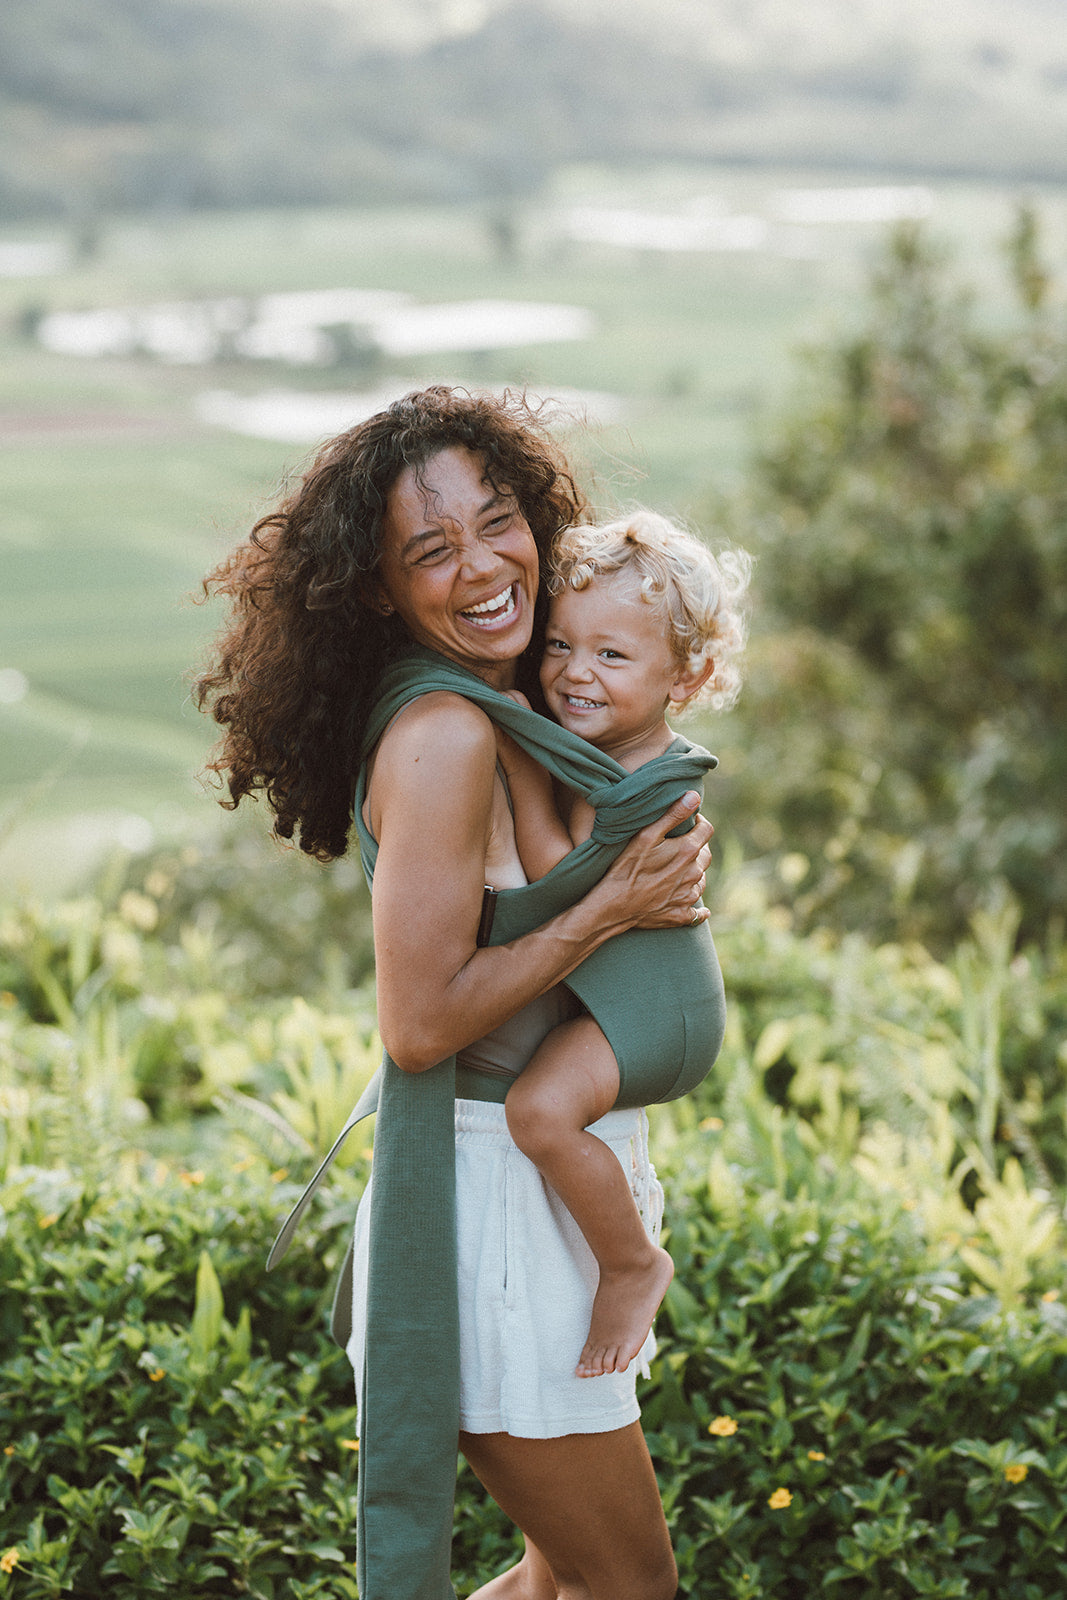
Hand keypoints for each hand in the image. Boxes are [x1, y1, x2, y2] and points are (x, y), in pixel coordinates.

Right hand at [601, 791, 712, 930]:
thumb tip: (694, 796)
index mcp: (688, 852)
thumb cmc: (626, 868)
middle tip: (679, 844)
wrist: (614, 906)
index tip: (688, 821)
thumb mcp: (645, 835)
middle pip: (705, 854)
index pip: (706, 830)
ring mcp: (688, 896)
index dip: (698, 822)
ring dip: (693, 872)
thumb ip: (673, 815)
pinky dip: (696, 908)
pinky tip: (691, 903)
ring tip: (676, 869)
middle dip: (696, 846)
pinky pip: (696, 912)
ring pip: (701, 879)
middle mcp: (694, 874)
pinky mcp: (681, 915)